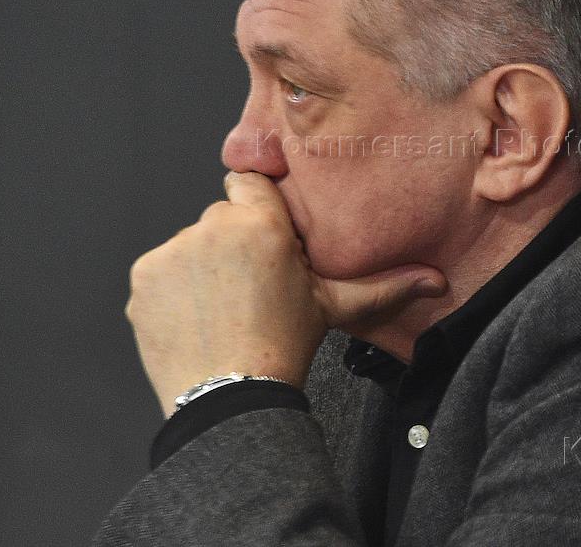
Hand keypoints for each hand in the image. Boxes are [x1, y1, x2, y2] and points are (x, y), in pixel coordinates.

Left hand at [125, 172, 445, 416]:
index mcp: (262, 224)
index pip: (250, 182)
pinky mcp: (144, 276)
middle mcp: (214, 227)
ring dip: (202, 266)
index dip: (258, 208)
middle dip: (233, 242)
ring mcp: (173, 251)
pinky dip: (173, 289)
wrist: (230, 398)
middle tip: (251, 285)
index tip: (264, 236)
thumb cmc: (284, 347)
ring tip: (223, 308)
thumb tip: (436, 282)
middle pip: (222, 217)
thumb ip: (383, 286)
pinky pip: (161, 270)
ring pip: (191, 244)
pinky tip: (196, 318)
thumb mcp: (334, 308)